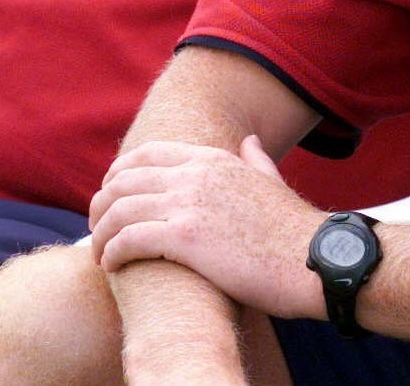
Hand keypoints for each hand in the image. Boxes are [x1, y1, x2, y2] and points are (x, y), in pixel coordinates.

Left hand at [90, 136, 325, 319]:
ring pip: (119, 209)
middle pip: (125, 180)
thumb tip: (249, 143)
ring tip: (99, 253)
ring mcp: (189, 203)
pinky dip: (113, 252)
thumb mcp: (272, 182)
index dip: (120, 173)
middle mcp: (196, 174)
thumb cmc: (293, 231)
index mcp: (213, 158)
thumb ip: (255, 161)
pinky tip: (111, 266)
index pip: (148, 154)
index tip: (109, 195)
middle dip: (101, 204)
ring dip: (100, 232)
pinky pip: (130, 239)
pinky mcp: (186, 237)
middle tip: (96, 229)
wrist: (313, 259)